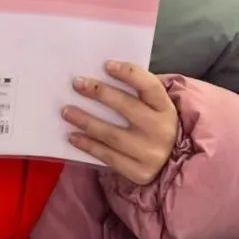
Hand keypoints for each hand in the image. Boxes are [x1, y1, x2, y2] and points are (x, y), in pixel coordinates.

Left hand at [62, 61, 178, 184]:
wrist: (171, 163)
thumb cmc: (153, 125)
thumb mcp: (154, 108)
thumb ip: (135, 93)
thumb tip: (98, 75)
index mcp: (166, 108)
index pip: (150, 86)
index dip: (129, 74)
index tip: (107, 65)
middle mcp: (161, 130)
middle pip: (128, 107)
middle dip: (100, 93)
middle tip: (77, 83)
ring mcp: (151, 153)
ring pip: (113, 135)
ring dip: (86, 121)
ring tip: (66, 111)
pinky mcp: (139, 173)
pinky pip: (108, 157)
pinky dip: (88, 145)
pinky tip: (73, 136)